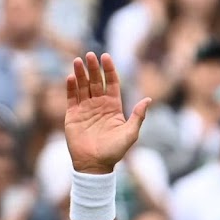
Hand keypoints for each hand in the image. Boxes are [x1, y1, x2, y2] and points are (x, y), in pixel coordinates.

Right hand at [65, 53, 150, 174]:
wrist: (95, 164)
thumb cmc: (115, 151)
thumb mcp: (130, 133)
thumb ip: (138, 116)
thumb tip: (148, 98)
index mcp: (113, 106)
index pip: (111, 83)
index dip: (109, 70)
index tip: (106, 57)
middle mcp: (99, 105)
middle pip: (95, 81)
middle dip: (93, 68)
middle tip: (90, 55)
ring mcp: (85, 109)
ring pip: (82, 86)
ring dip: (80, 73)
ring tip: (78, 60)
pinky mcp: (72, 115)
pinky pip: (71, 98)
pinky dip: (70, 87)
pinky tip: (71, 77)